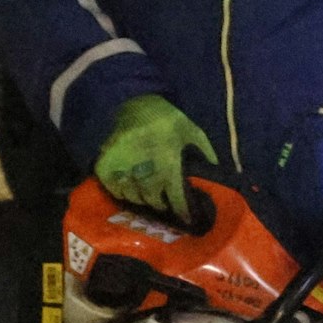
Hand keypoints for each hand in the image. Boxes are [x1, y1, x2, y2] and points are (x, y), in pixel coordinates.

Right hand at [95, 94, 214, 220]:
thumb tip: (216, 174)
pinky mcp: (105, 165)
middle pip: (153, 199)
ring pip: (134, 196)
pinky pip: (114, 190)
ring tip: (149, 196)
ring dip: (142, 199)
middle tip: (165, 203)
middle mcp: (145, 166)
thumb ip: (205, 153)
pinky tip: (131, 189)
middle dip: (161, 204)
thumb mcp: (193, 131)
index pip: (176, 195)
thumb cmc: (168, 119)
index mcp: (168, 159)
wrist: (136, 103)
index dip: (182, 210)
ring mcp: (123, 166)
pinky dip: (123, 193)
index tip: (187, 220)